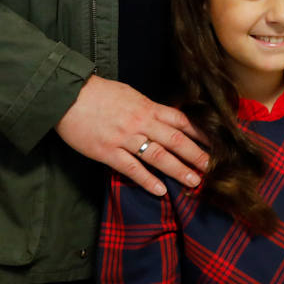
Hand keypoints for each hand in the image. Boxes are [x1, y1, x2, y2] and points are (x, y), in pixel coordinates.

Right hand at [55, 75, 207, 195]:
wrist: (67, 95)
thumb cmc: (98, 93)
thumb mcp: (129, 95)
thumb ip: (147, 109)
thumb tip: (163, 118)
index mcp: (147, 107)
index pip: (181, 120)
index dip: (201, 133)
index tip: (217, 143)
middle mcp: (141, 123)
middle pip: (176, 140)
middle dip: (197, 155)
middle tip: (214, 168)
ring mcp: (125, 138)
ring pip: (158, 156)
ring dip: (178, 170)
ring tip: (194, 182)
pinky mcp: (107, 152)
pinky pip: (131, 168)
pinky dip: (147, 180)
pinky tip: (161, 190)